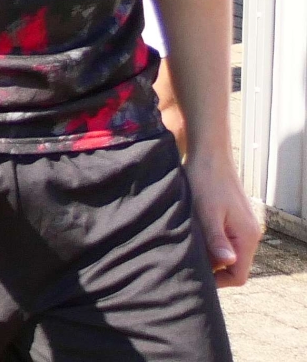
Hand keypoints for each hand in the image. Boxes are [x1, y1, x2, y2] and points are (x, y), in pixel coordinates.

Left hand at [186, 148, 262, 286]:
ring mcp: (242, 226)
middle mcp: (249, 234)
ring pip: (227, 252)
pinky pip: (224, 238)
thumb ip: (216, 239)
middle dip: (211, 267)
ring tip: (187, 244)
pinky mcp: (233, 218)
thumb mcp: (206, 212)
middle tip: (186, 259)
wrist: (209, 154)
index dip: (218, 281)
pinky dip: (209, 240)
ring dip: (209, 252)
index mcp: (246, 237)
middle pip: (233, 266)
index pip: (238, 275)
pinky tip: (192, 232)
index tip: (195, 275)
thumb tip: (226, 262)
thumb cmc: (205, 181)